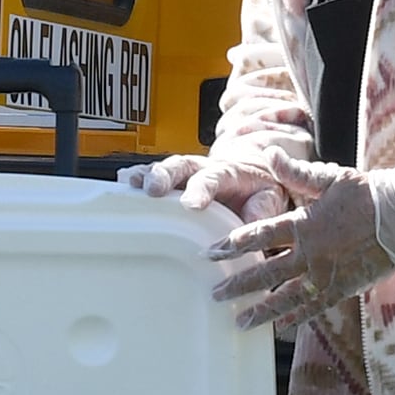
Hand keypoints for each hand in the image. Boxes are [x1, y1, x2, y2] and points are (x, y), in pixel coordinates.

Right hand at [121, 150, 300, 226]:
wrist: (256, 175)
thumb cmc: (262, 191)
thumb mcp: (271, 200)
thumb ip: (262, 212)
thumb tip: (251, 229)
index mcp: (231, 172)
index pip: (214, 177)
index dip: (202, 189)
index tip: (192, 205)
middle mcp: (205, 167)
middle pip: (182, 165)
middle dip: (165, 176)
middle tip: (152, 190)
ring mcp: (187, 173)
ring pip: (165, 168)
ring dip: (147, 175)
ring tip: (129, 183)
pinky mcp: (175, 181)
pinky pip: (154, 176)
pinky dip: (139, 178)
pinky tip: (123, 182)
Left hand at [208, 160, 394, 333]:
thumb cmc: (369, 193)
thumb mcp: (331, 178)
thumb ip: (297, 173)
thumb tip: (270, 154)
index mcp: (305, 223)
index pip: (261, 235)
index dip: (234, 244)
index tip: (212, 252)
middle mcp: (311, 252)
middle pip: (266, 272)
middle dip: (238, 284)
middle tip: (215, 294)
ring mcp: (326, 274)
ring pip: (286, 296)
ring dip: (261, 309)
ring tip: (239, 321)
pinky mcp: (343, 288)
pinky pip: (315, 307)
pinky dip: (296, 318)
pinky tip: (280, 327)